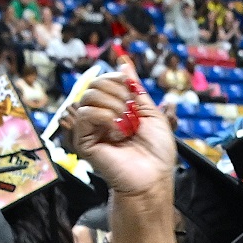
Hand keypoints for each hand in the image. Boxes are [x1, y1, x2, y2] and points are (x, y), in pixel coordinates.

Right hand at [65, 59, 174, 199]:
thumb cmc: (158, 152)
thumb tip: (124, 64)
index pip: (105, 80)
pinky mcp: (84, 140)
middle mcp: (100, 116)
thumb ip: (136, 90)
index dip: (119, 81)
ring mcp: (90, 127)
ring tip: (127, 124)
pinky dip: (104, 117)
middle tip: (131, 112)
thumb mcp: (152, 114)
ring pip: (88, 96)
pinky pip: (85, 114)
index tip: (134, 94)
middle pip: (94, 84)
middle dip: (117, 93)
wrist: (154, 178)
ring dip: (112, 105)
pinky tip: (117, 130)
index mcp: (115, 108)